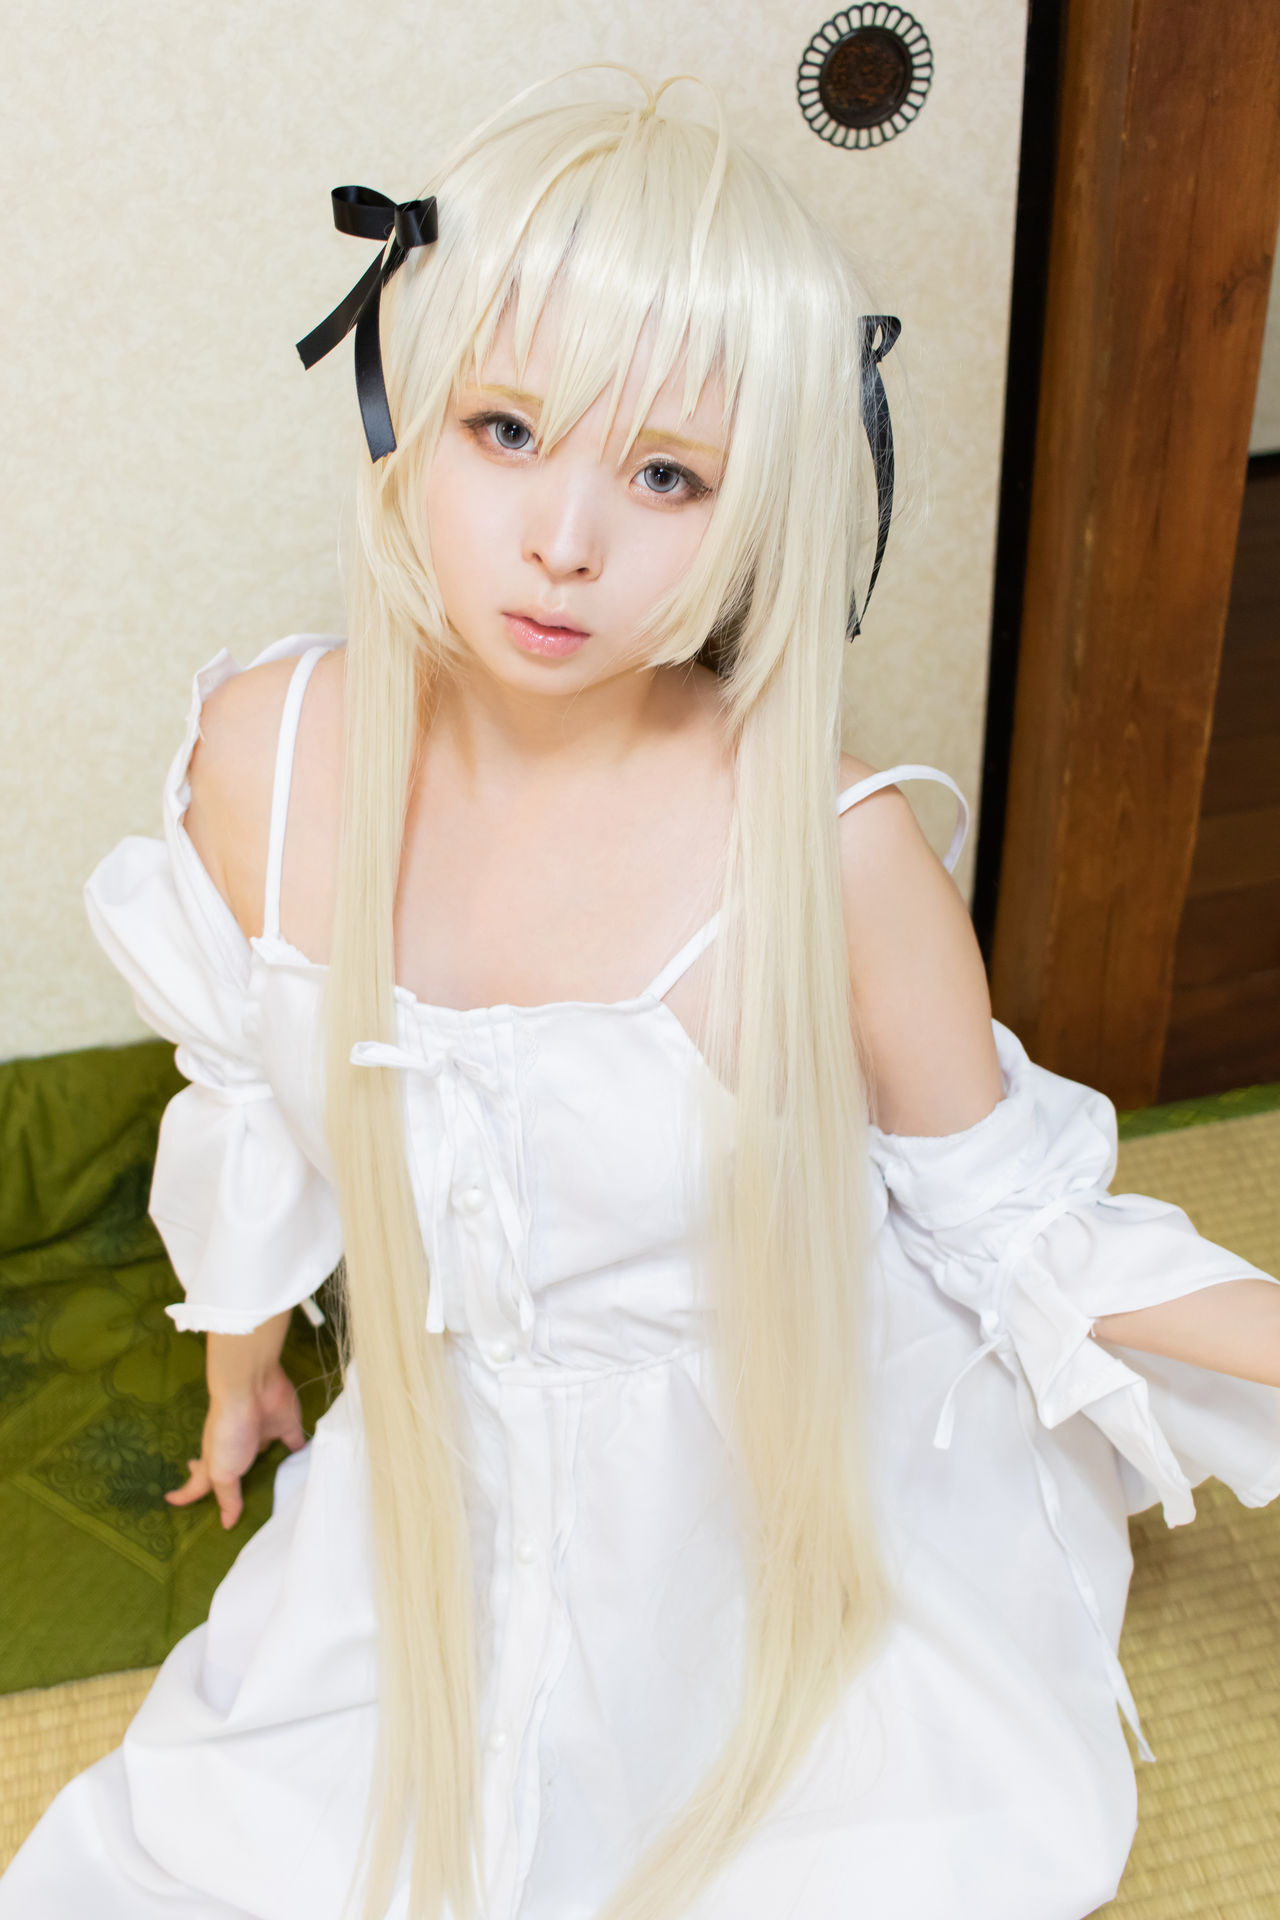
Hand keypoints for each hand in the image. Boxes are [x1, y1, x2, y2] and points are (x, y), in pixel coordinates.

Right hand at [165, 1362, 305, 1528]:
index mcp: (216, 1460)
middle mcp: (238, 1448)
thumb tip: (226, 1524)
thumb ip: (227, 1497)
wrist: (251, 1389)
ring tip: (279, 1485)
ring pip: (266, 1456)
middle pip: (234, 1468)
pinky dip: (301, 1452)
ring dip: (271, 1468)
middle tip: (234, 1494)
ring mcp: (262, 1435)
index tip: (171, 1500)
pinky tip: (307, 1463)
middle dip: (233, 1480)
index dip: (186, 1494)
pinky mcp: (286, 1425)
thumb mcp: (221, 1471)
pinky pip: (296, 1443)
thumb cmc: (229, 1431)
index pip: (199, 1482)